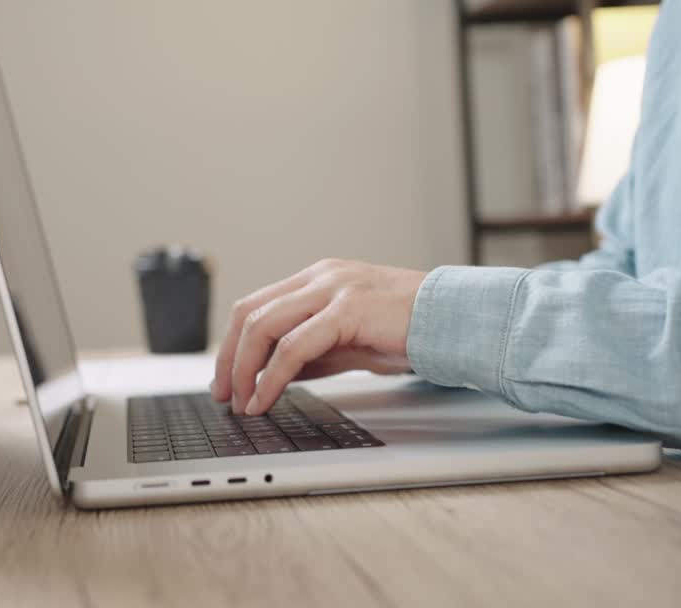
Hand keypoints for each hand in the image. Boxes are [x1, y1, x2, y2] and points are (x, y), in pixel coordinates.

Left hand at [210, 259, 426, 414]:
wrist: (456, 321)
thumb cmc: (409, 329)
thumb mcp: (348, 341)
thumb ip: (312, 352)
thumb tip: (273, 376)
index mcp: (317, 279)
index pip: (255, 305)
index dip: (231, 344)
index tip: (226, 379)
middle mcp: (320, 277)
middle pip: (249, 313)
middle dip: (228, 358)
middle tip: (224, 395)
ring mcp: (332, 289)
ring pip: (263, 326)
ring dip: (244, 370)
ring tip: (243, 403)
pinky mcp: (347, 311)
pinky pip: (293, 346)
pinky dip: (272, 377)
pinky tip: (266, 399)